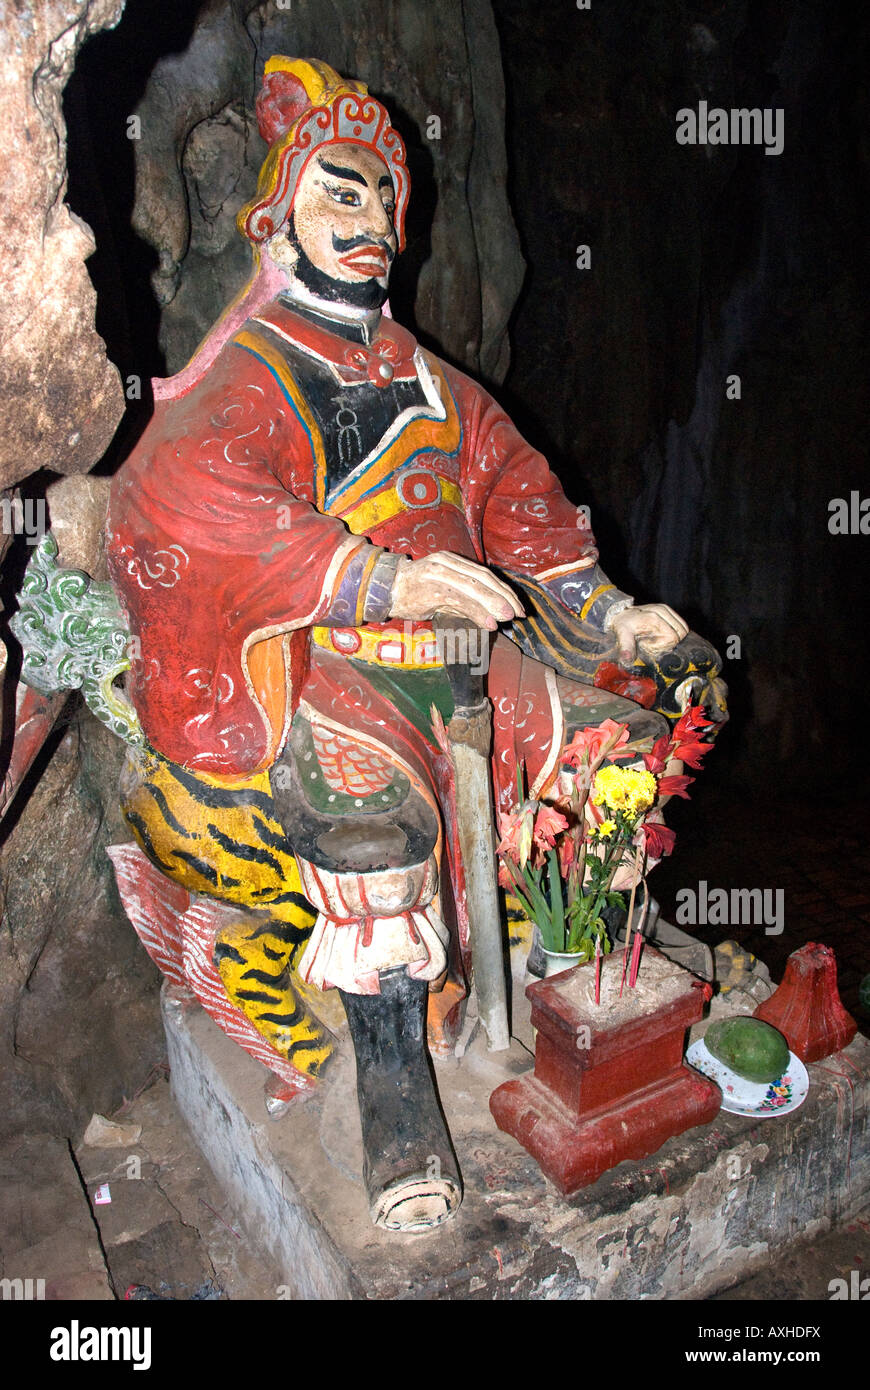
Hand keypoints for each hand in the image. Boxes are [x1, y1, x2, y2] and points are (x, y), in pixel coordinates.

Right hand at [389, 552, 523, 629]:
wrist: (382, 589)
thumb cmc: (412, 592)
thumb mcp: (441, 592)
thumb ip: (464, 600)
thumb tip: (490, 615)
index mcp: (451, 560)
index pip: (484, 573)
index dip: (503, 590)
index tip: (517, 606)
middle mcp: (447, 562)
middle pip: (483, 578)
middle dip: (504, 597)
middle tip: (519, 613)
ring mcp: (438, 574)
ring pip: (473, 588)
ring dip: (494, 604)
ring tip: (508, 618)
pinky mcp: (431, 589)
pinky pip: (460, 600)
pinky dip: (477, 612)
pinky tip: (489, 623)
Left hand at [609, 604, 687, 663]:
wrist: (619, 613)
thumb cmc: (623, 625)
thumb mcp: (623, 636)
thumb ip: (626, 647)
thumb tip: (627, 659)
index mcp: (654, 618)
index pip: (672, 637)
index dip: (664, 646)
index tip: (650, 646)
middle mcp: (662, 611)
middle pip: (680, 633)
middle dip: (671, 642)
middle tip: (655, 643)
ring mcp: (665, 609)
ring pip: (683, 629)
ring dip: (675, 636)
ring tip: (659, 638)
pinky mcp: (667, 609)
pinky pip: (681, 624)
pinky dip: (676, 631)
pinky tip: (664, 633)